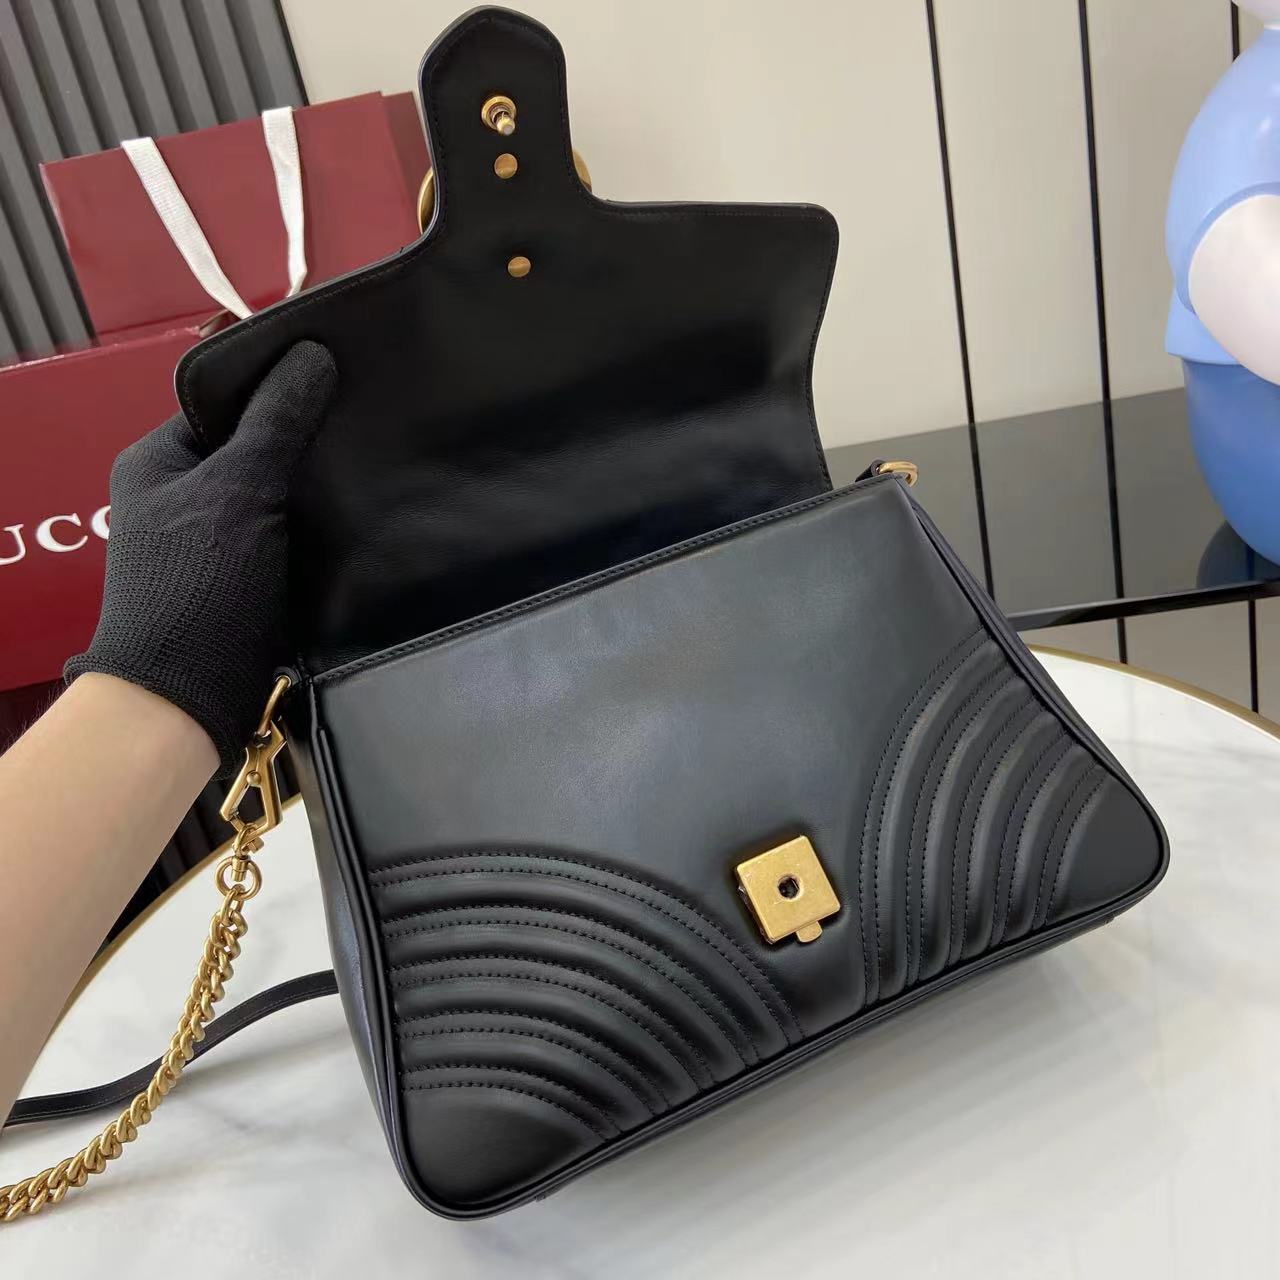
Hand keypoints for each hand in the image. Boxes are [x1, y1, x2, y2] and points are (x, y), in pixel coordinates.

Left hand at [65, 341, 336, 775]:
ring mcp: (216, 542)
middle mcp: (182, 497)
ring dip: (317, 487)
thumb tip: (313, 354)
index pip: (224, 402)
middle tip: (365, 417)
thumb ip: (276, 423)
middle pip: (255, 447)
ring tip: (374, 462)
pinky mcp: (250, 579)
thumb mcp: (239, 489)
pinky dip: (321, 529)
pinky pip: (291, 536)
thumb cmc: (200, 583)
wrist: (192, 694)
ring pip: (278, 495)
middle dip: (305, 439)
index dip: (277, 387)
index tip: (336, 373)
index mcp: (159, 461)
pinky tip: (363, 515)